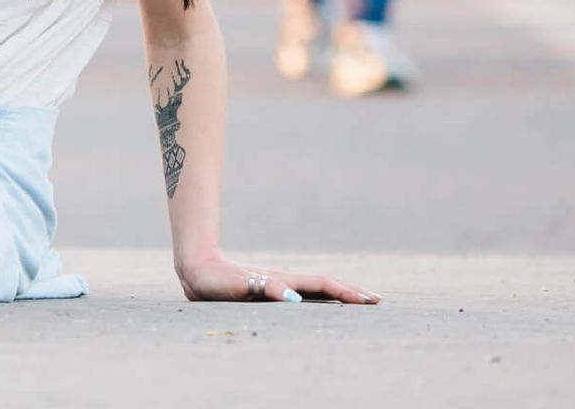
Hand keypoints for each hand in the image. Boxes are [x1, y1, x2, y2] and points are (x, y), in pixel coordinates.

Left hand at [176, 251, 377, 303]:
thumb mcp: (241, 286)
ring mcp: (279, 285)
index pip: (323, 285)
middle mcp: (285, 282)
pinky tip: (321, 304)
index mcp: (284, 280)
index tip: (371, 300)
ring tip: (359, 301)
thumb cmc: (218, 280)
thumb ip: (267, 289)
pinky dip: (319, 298)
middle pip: (326, 285)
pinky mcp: (269, 290)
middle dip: (351, 292)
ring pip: (316, 289)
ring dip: (338, 294)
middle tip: (377, 301)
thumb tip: (294, 299)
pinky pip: (302, 294)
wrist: (197, 270)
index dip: (347, 292)